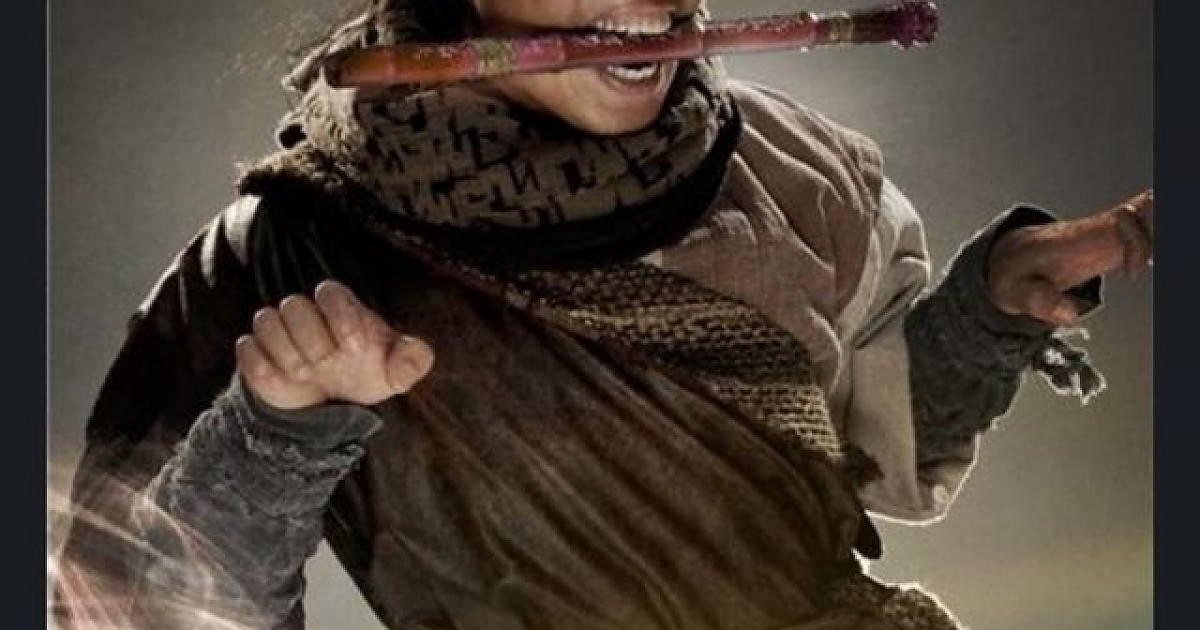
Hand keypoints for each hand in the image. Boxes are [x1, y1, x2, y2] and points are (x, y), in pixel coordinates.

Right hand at [235, 280, 434, 409]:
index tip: (355, 349)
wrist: (330, 403)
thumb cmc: (367, 375)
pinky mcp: (256, 352)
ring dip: (285, 353)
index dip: (341, 317)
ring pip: (265, 321)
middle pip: (293, 304)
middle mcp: (308, 313)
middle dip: (311, 340)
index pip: (330, 290)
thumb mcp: (396, 372)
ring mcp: (279, 331)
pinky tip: (284, 383)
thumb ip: (413, 360)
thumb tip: (411, 358)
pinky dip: (263, 368)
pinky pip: (246, 349)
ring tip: (305, 374)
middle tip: (326, 364)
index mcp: (342, 308)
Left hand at [987, 190, 1152, 326]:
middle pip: (1148, 206)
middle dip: (1163, 214)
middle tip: (1162, 241)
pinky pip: (1154, 223)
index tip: (1135, 271)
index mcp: (1079, 238)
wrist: (1012, 258)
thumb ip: (1039, 302)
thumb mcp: (1015, 292)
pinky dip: (1163, 223)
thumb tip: (1069, 314)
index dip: (1136, 242)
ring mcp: (1115, 230)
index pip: (1120, 225)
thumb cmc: (1016, 272)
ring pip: (1154, 210)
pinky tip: (1158, 252)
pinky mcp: (1124, 237)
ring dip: (1164, 217)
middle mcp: (1102, 228)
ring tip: (1163, 240)